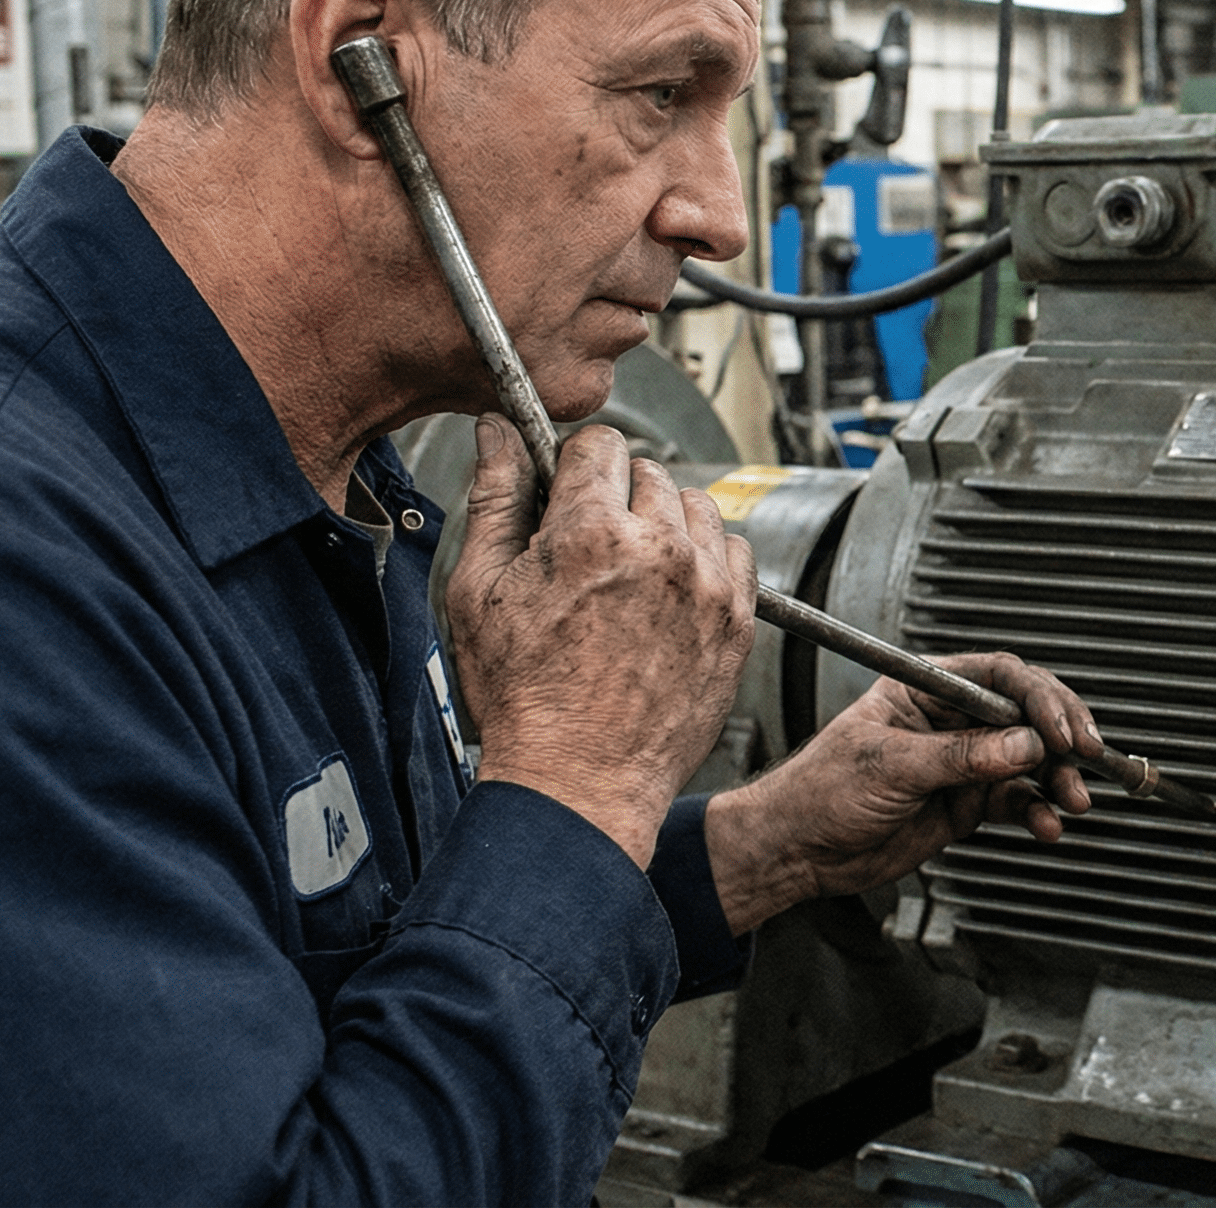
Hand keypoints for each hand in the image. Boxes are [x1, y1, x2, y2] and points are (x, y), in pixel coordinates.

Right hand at [447, 420, 755, 865]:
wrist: (580, 781)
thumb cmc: (523, 697)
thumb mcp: (478, 591)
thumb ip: (494, 499)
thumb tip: (497, 434)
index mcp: (590, 532)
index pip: (599, 444)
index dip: (574, 465)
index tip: (564, 493)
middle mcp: (660, 549)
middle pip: (649, 472)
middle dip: (617, 495)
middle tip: (589, 545)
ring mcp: (706, 585)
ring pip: (696, 507)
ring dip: (665, 523)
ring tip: (629, 571)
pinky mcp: (737, 620)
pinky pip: (735, 553)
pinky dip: (706, 560)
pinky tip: (670, 592)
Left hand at [704, 652, 1101, 934]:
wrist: (796, 851)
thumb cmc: (818, 791)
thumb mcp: (891, 766)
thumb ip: (961, 756)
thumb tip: (1023, 744)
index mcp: (927, 688)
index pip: (999, 676)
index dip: (1038, 698)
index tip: (1061, 729)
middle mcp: (951, 719)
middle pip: (1026, 714)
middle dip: (1062, 735)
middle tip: (1084, 756)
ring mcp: (963, 762)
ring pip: (1030, 760)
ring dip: (1057, 779)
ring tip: (1072, 800)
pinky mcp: (967, 801)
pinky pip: (1017, 800)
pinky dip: (1038, 811)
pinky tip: (1048, 824)